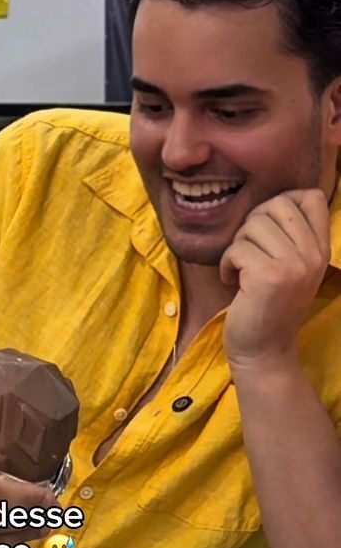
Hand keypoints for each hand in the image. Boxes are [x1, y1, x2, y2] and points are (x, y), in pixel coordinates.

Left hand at [220, 189, 329, 368]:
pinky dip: (226, 264)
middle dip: (252, 223)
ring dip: (237, 245)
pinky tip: (231, 282)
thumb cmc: (267, 305)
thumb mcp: (291, 267)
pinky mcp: (269, 277)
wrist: (263, 351)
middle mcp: (313, 255)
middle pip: (277, 203)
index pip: (311, 197)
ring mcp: (294, 265)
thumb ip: (290, 235)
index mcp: (322, 249)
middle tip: (247, 250)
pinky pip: (237, 248)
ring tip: (240, 269)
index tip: (267, 227)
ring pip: (253, 224)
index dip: (283, 200)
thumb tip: (270, 199)